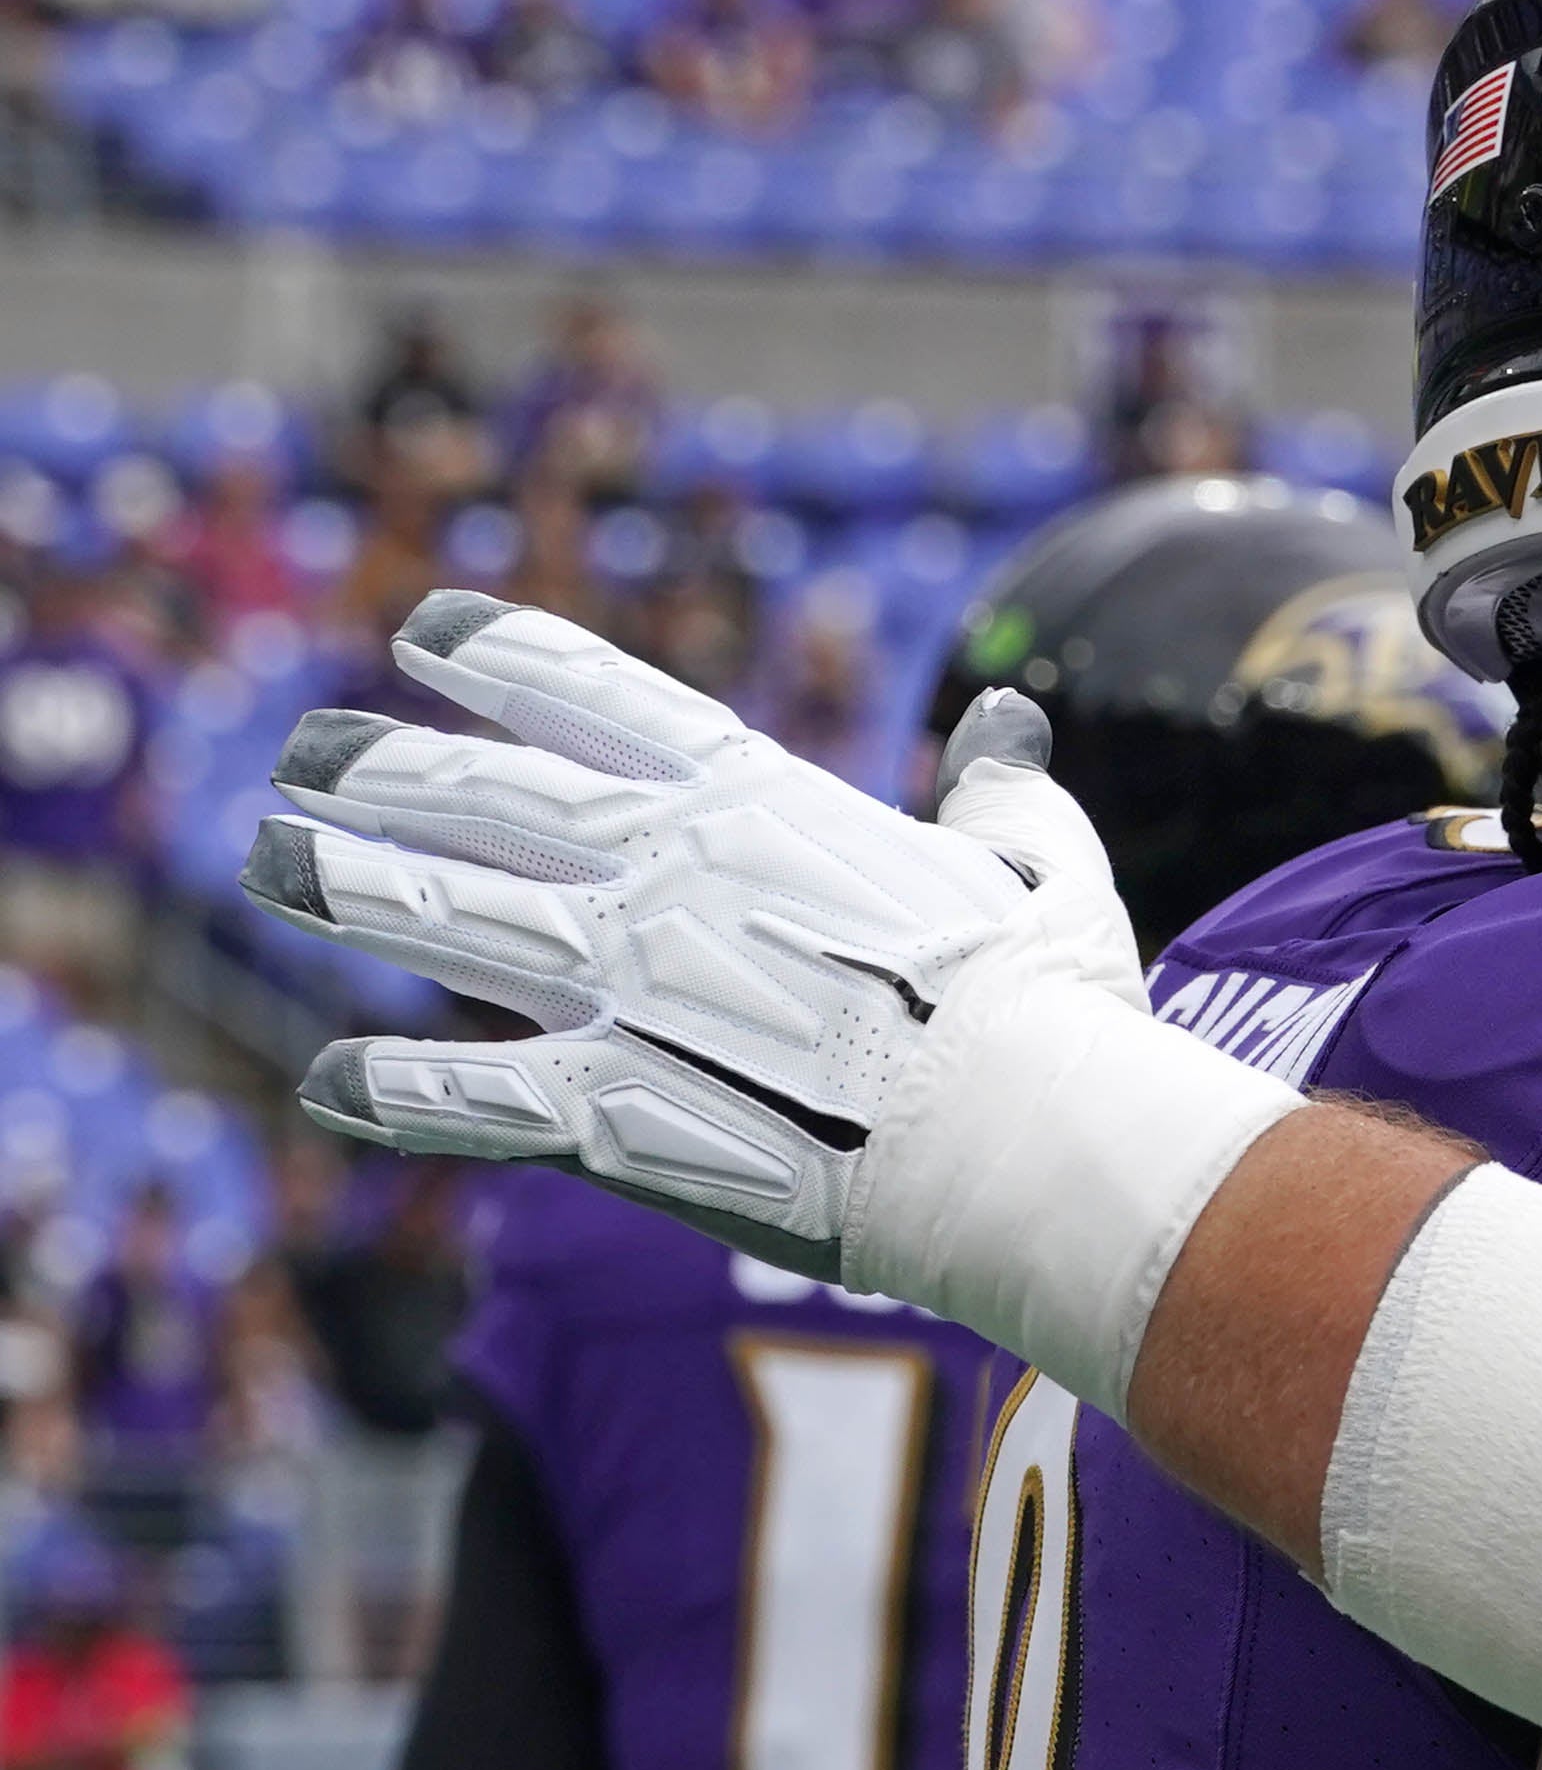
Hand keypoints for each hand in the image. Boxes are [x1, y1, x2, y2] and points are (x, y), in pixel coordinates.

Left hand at [238, 591, 1084, 1274]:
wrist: (1017, 1138)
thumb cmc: (1043, 996)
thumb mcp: (1036, 858)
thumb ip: (1000, 789)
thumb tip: (1003, 725)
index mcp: (763, 804)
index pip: (603, 699)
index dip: (507, 656)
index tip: (429, 630)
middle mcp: (667, 879)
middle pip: (489, 799)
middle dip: (385, 767)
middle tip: (307, 750)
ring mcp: (624, 991)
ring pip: (445, 920)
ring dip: (348, 884)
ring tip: (270, 857)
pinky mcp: (607, 1113)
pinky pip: (468, 1098)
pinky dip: (392, 1092)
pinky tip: (327, 1085)